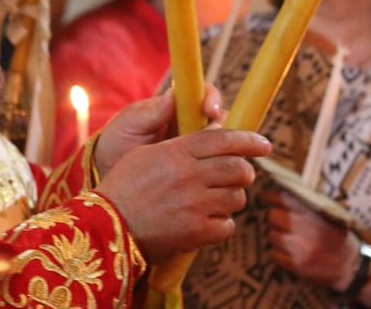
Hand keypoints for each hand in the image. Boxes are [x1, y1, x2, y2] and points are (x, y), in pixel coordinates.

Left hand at [94, 83, 225, 177]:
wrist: (108, 171)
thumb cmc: (118, 141)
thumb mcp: (130, 125)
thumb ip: (151, 113)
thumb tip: (172, 95)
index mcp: (178, 107)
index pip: (205, 96)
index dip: (212, 100)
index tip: (208, 111)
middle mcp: (192, 125)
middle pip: (224, 122)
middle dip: (228, 130)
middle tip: (220, 142)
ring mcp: (197, 150)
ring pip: (225, 148)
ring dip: (228, 154)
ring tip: (219, 164)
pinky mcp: (198, 172)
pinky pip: (217, 172)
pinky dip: (221, 175)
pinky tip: (214, 182)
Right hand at [96, 127, 270, 262]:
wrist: (106, 227)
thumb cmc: (124, 186)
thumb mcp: (146, 154)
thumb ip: (180, 144)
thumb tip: (215, 135)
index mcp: (176, 152)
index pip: (223, 139)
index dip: (248, 139)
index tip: (264, 144)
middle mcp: (189, 177)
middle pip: (238, 168)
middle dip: (244, 171)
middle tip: (239, 174)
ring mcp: (195, 206)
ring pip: (237, 198)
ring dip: (231, 198)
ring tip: (215, 200)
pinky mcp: (197, 233)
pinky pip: (227, 225)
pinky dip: (221, 224)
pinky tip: (206, 221)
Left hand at [264, 188, 357, 291]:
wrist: (351, 267)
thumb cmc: (338, 237)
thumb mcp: (329, 214)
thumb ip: (308, 202)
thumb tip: (282, 185)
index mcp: (312, 213)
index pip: (280, 197)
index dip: (271, 196)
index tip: (269, 198)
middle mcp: (303, 229)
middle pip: (273, 216)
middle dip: (277, 217)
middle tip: (284, 221)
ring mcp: (298, 249)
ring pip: (271, 235)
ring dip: (278, 236)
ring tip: (292, 238)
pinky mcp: (295, 265)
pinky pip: (274, 254)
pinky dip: (279, 252)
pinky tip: (292, 252)